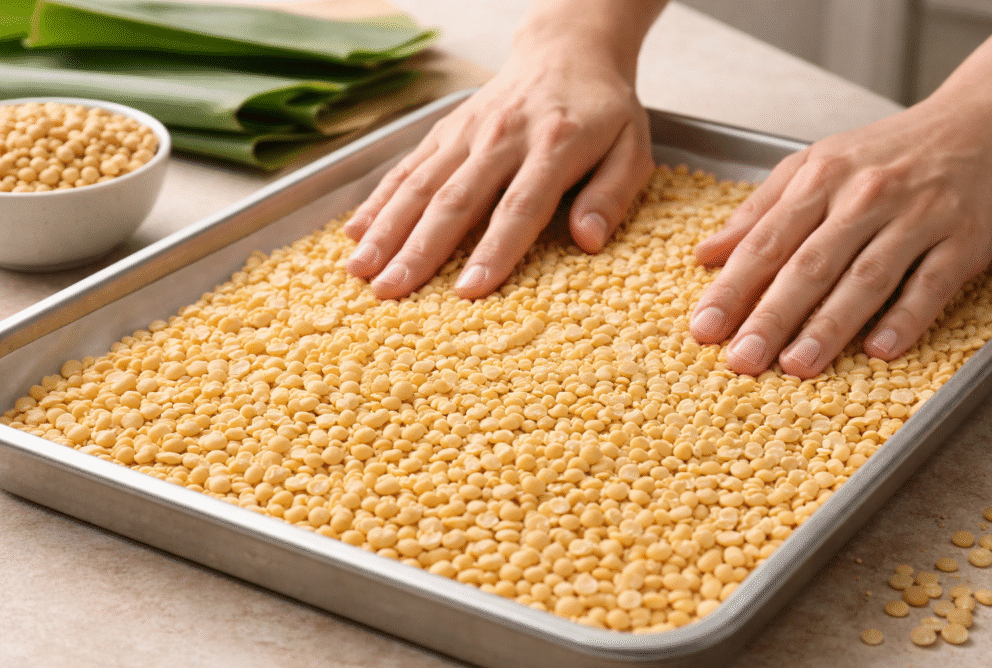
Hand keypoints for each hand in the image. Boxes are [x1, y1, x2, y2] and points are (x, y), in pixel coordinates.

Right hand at [342, 35, 653, 299]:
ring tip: (360, 271)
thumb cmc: (604, 111)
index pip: (519, 206)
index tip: (469, 289)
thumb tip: (588, 241)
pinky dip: (379, 199)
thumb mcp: (633, 147)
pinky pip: (407, 166)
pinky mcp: (446, 130)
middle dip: (419, 250)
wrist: (568, 50)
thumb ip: (613, 194)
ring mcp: (468, 132)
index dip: (494, 250)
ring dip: (387, 229)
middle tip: (390, 292)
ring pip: (421, 184)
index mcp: (554, 145)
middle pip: (455, 200)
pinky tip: (355, 233)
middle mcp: (502, 137)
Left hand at [689, 90, 991, 378]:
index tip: (704, 327)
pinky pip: (932, 284)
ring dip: (829, 325)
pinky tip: (879, 349)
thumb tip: (706, 253)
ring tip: (797, 364)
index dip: (732, 287)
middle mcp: (866, 195)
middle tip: (741, 359)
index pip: (767, 240)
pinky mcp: (965, 238)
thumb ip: (760, 209)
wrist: (987, 120)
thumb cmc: (891, 152)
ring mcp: (918, 216)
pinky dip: (906, 317)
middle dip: (771, 316)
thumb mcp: (817, 163)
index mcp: (821, 176)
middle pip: (809, 264)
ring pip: (865, 277)